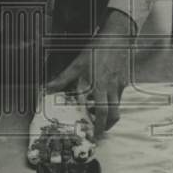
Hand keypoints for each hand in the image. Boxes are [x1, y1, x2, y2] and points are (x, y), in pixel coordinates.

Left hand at [45, 9, 134, 137]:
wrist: (118, 37)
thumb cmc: (97, 49)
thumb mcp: (77, 64)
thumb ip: (63, 78)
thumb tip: (48, 88)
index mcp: (98, 86)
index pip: (100, 112)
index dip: (98, 125)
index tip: (93, 134)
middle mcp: (110, 89)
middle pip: (112, 115)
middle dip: (105, 126)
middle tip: (98, 132)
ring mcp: (119, 86)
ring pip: (117, 108)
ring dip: (109, 116)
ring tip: (100, 118)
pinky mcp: (124, 82)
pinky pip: (119, 97)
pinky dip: (113, 103)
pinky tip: (104, 99)